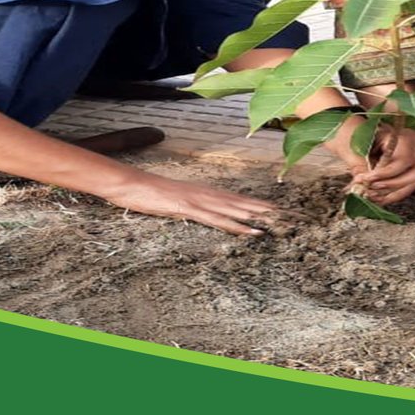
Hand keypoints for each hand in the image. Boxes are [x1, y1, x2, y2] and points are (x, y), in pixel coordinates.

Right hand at [105, 174, 281, 236]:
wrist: (129, 184)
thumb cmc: (146, 192)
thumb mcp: (169, 199)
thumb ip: (185, 204)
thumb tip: (194, 210)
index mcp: (201, 190)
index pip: (232, 197)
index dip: (252, 202)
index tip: (271, 207)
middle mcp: (204, 192)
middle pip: (238, 200)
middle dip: (261, 207)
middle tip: (284, 212)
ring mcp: (198, 199)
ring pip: (232, 208)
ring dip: (254, 215)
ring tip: (274, 220)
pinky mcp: (189, 207)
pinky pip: (217, 219)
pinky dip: (235, 225)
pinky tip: (249, 230)